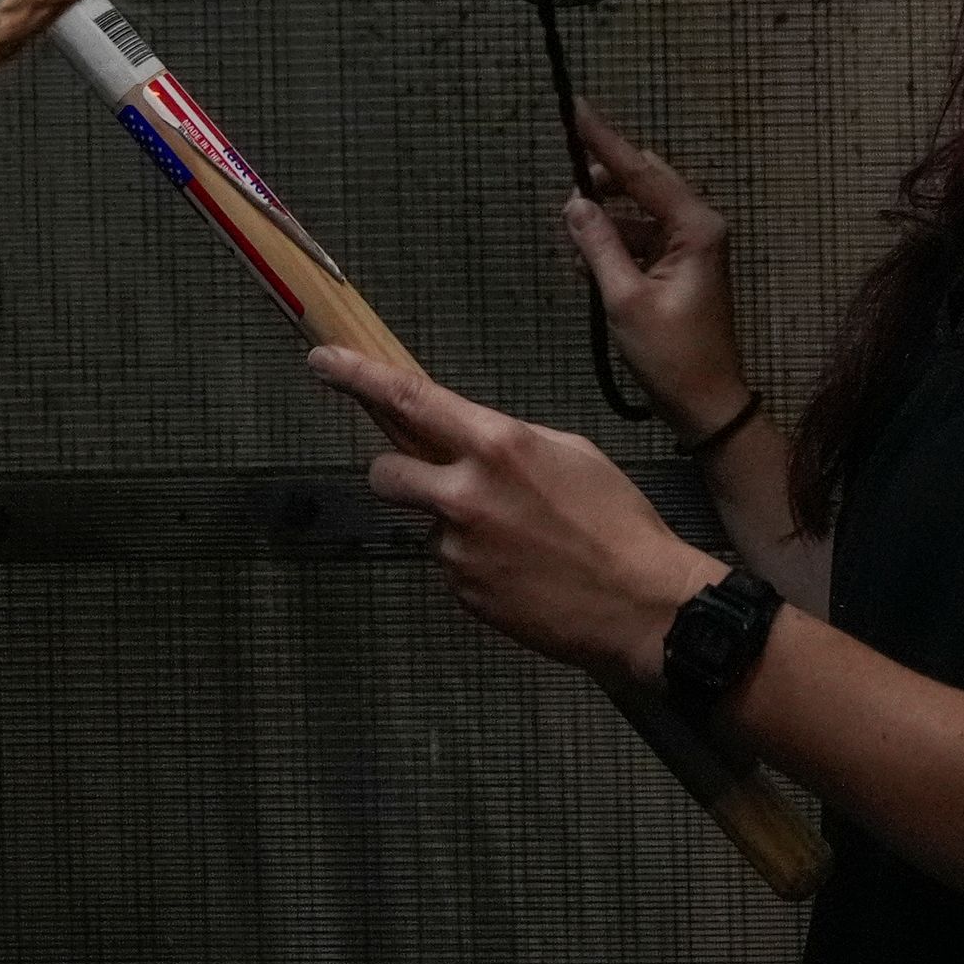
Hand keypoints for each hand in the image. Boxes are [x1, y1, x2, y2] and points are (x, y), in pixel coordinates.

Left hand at [312, 344, 726, 683]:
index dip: (357, 376)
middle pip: (386, 470)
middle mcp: (465, 494)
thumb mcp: (569, 451)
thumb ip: (505, 441)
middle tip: (437, 479)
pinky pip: (450, 564)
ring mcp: (458, 549)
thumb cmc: (617, 522)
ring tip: (517, 538)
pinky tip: (522, 568)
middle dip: (399, 471)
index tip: (323, 360)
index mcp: (496, 445)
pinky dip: (475, 562)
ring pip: (425, 523)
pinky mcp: (461, 592)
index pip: (407, 400)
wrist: (639, 603)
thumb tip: (467, 439)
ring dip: (454, 523)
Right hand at [565, 102, 750, 439]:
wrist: (706, 402)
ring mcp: (692, 246)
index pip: (641, 171)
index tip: (577, 106)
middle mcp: (700, 226)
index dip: (604, 139)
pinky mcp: (682, 266)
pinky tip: (587, 260)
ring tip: (572, 237)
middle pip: (644, 182)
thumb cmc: (671, 354)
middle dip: (603, 181)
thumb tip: (574, 203)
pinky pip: (643, 237)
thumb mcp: (625, 299)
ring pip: (640, 211)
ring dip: (606, 219)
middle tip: (567, 186)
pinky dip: (615, 242)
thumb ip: (598, 245)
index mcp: (695, 227)